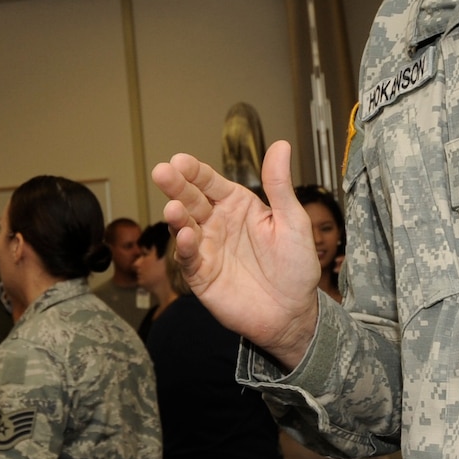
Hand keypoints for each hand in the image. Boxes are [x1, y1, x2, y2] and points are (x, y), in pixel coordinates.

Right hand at [151, 140, 321, 367]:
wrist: (292, 313)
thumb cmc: (295, 267)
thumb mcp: (293, 221)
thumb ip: (279, 185)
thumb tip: (280, 146)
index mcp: (238, 205)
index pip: (210, 182)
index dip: (194, 171)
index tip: (180, 160)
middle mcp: (217, 223)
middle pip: (191, 200)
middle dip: (176, 186)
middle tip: (162, 172)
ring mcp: (207, 248)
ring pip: (185, 227)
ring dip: (176, 216)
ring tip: (172, 208)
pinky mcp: (201, 275)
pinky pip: (190, 258)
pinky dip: (186, 247)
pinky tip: (188, 236)